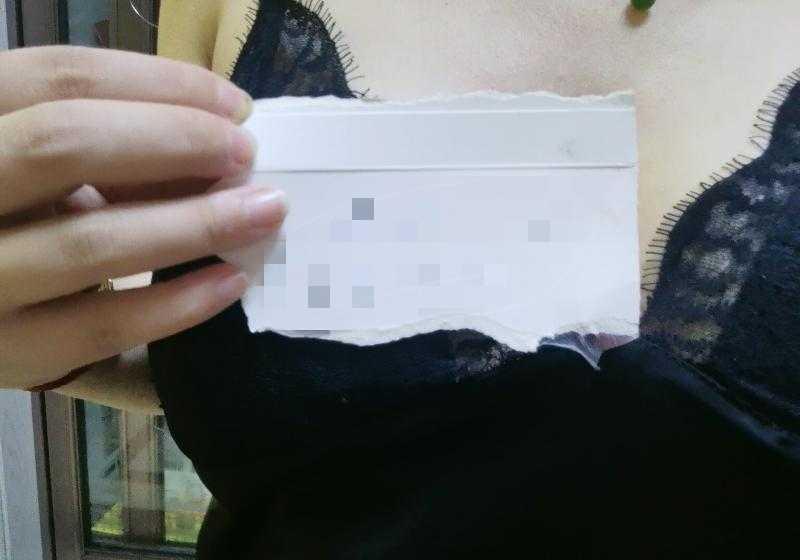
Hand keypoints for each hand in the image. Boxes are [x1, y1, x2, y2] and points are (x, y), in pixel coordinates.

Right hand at [0, 46, 285, 390]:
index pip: (53, 78)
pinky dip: (177, 302)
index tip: (233, 103)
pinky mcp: (12, 350)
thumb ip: (102, 149)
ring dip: (196, 222)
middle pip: (62, 144)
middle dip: (174, 141)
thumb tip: (216, 143)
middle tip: (245, 152)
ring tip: (264, 211)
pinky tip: (231, 281)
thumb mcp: (43, 167)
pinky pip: (105, 326)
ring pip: (91, 241)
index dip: (155, 83)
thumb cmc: (21, 218)